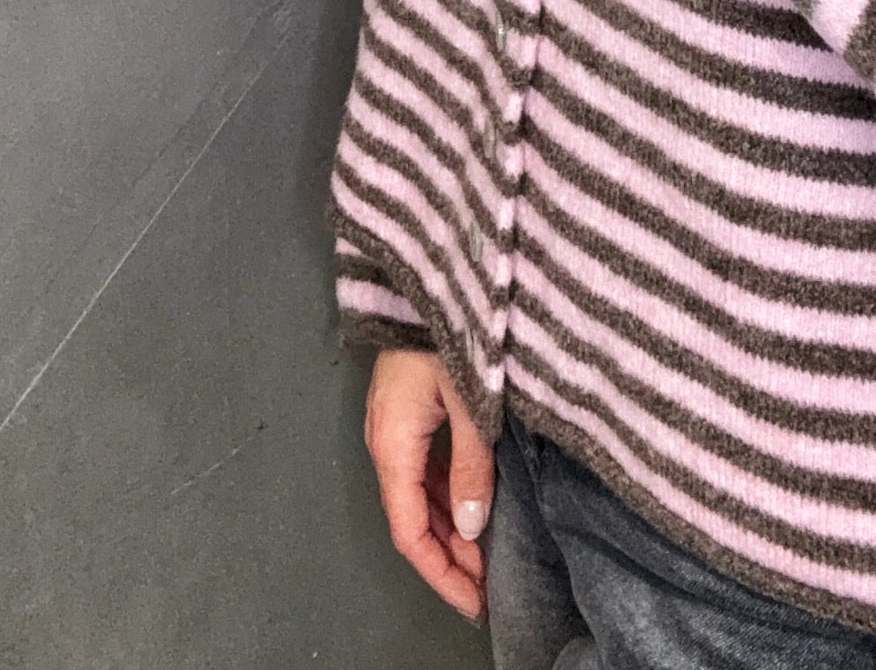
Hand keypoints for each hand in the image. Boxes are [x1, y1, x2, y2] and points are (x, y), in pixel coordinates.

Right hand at [363, 348, 494, 621]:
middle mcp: (386, 442)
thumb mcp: (468, 401)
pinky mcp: (408, 409)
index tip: (475, 601)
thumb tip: (473, 527)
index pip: (409, 532)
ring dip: (449, 529)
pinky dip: (446, 497)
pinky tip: (473, 505)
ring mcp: (395, 425)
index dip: (441, 574)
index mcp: (393, 446)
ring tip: (487, 555)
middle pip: (412, 519)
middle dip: (449, 558)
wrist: (429, 274)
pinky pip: (422, 469)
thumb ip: (472, 467)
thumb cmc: (447, 328)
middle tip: (489, 586)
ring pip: (418, 496)